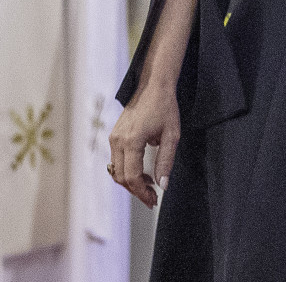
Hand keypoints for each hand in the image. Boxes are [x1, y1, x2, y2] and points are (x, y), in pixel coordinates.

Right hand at [108, 85, 178, 209]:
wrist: (153, 86)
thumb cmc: (165, 107)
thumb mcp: (172, 135)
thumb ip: (166, 161)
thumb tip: (163, 185)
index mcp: (132, 142)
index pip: (132, 177)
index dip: (143, 192)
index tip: (154, 200)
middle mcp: (118, 141)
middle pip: (121, 177)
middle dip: (136, 191)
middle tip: (152, 198)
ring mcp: (113, 138)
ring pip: (116, 171)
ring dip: (131, 182)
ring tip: (149, 187)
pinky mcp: (114, 136)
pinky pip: (117, 161)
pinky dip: (127, 171)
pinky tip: (142, 173)